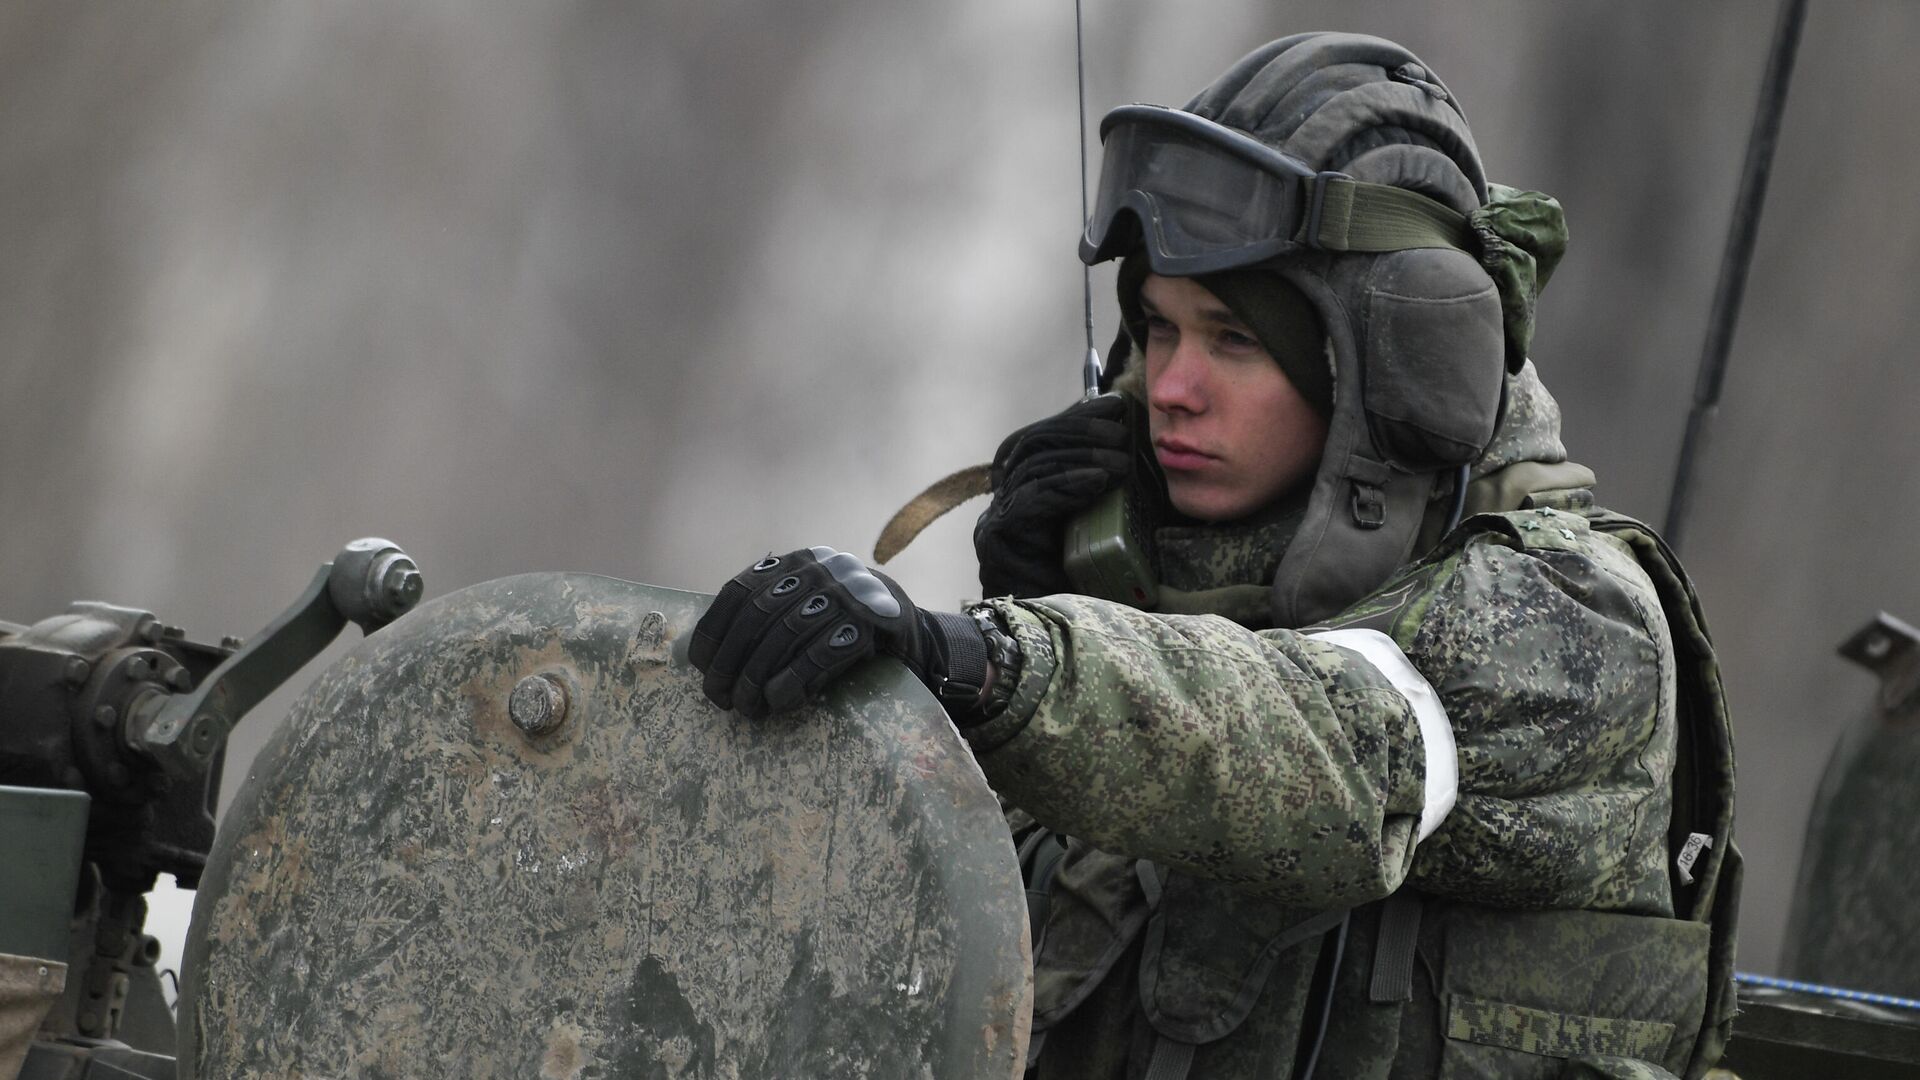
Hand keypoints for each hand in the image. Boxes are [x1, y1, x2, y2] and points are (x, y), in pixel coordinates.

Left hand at [690, 546, 987, 719]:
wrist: (917, 640)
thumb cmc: (846, 633)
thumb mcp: (803, 614)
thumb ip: (762, 621)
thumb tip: (694, 653)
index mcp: (795, 564)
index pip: (739, 591)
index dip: (713, 631)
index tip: (700, 669)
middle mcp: (821, 568)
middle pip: (759, 614)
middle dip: (732, 662)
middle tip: (721, 700)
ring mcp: (851, 591)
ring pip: (788, 633)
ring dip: (759, 676)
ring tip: (749, 708)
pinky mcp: (877, 620)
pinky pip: (824, 652)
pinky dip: (795, 679)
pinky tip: (781, 702)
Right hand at [974, 394, 1131, 597]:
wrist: (1053, 643)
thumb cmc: (1082, 590)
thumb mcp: (1097, 529)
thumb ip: (1101, 491)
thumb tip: (1130, 446)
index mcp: (1021, 494)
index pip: (1038, 439)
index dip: (1074, 417)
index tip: (1115, 407)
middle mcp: (1001, 503)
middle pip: (1032, 445)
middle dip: (1079, 430)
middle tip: (1121, 433)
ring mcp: (995, 521)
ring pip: (1033, 468)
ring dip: (1081, 456)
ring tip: (1121, 461)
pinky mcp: (998, 540)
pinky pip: (1031, 500)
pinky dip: (1067, 484)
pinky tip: (1099, 480)